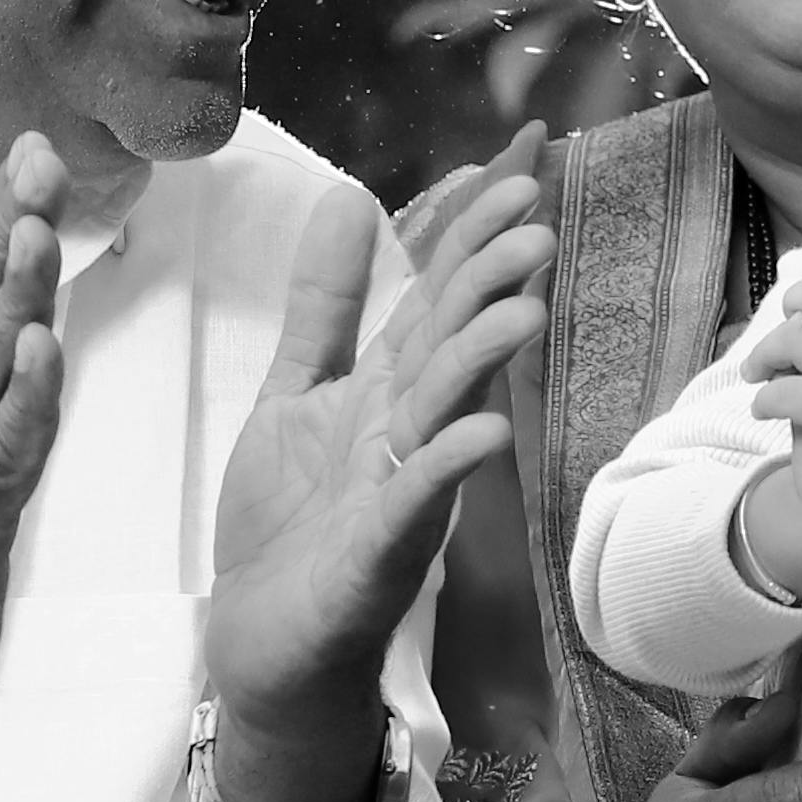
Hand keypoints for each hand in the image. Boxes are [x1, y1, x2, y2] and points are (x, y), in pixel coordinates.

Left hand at [200, 131, 552, 796]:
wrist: (263, 649)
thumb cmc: (287, 527)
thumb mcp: (294, 394)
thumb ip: (325, 305)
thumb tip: (351, 197)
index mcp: (384, 389)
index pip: (435, 289)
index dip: (470, 221)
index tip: (516, 152)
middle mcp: (405, 432)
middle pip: (451, 340)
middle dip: (492, 279)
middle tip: (538, 217)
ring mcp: (399, 494)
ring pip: (445, 413)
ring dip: (482, 359)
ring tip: (524, 305)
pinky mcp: (377, 558)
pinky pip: (415, 508)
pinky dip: (446, 470)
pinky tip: (483, 437)